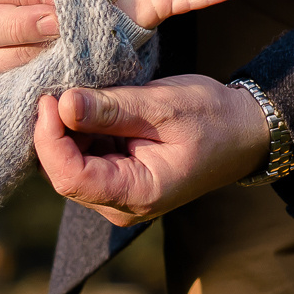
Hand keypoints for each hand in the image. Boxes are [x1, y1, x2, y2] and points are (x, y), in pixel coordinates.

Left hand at [32, 76, 271, 224]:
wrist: (242, 133)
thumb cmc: (213, 119)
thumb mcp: (163, 106)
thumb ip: (111, 108)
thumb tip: (63, 104)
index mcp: (138, 194)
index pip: (71, 178)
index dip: (50, 139)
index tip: (51, 99)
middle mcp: (121, 205)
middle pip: (63, 173)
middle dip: (54, 132)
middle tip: (59, 88)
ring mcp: (116, 196)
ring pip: (68, 165)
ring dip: (66, 130)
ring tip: (80, 94)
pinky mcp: (115, 180)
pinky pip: (82, 158)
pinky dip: (79, 132)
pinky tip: (90, 107)